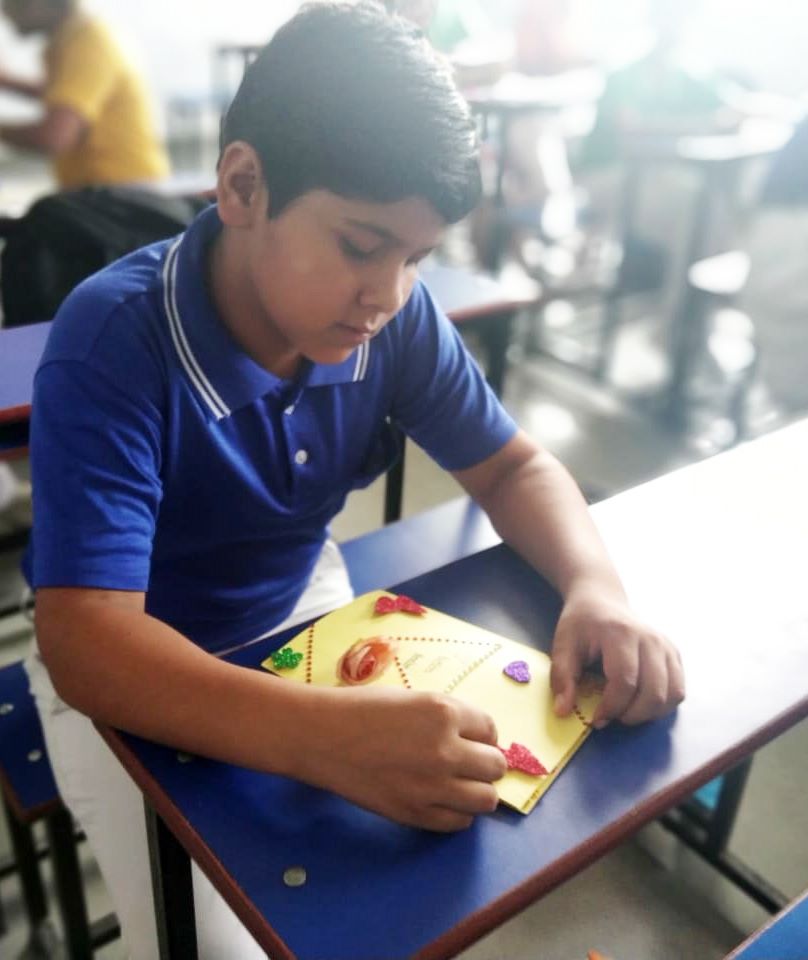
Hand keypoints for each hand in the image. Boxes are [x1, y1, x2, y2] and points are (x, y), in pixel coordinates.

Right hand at [303, 687, 507, 831]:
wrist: (322, 736)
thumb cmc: (362, 709)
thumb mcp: (413, 699)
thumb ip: (447, 718)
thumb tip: (475, 739)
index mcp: (445, 713)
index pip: (491, 730)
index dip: (482, 735)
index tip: (471, 739)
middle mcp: (446, 750)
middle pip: (496, 767)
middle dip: (485, 763)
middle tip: (468, 762)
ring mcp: (433, 787)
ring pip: (486, 800)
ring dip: (478, 791)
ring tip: (460, 784)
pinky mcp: (416, 814)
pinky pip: (458, 823)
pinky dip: (456, 813)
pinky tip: (442, 801)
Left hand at [550, 588, 684, 728]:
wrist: (601, 600)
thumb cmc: (581, 623)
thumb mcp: (562, 646)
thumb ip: (562, 678)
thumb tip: (563, 712)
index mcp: (621, 634)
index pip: (625, 681)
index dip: (612, 707)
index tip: (596, 719)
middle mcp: (650, 639)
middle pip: (653, 692)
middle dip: (631, 715)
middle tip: (611, 717)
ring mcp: (666, 646)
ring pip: (672, 695)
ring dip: (649, 713)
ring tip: (625, 711)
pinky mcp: (674, 654)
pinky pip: (678, 690)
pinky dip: (662, 705)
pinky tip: (640, 702)